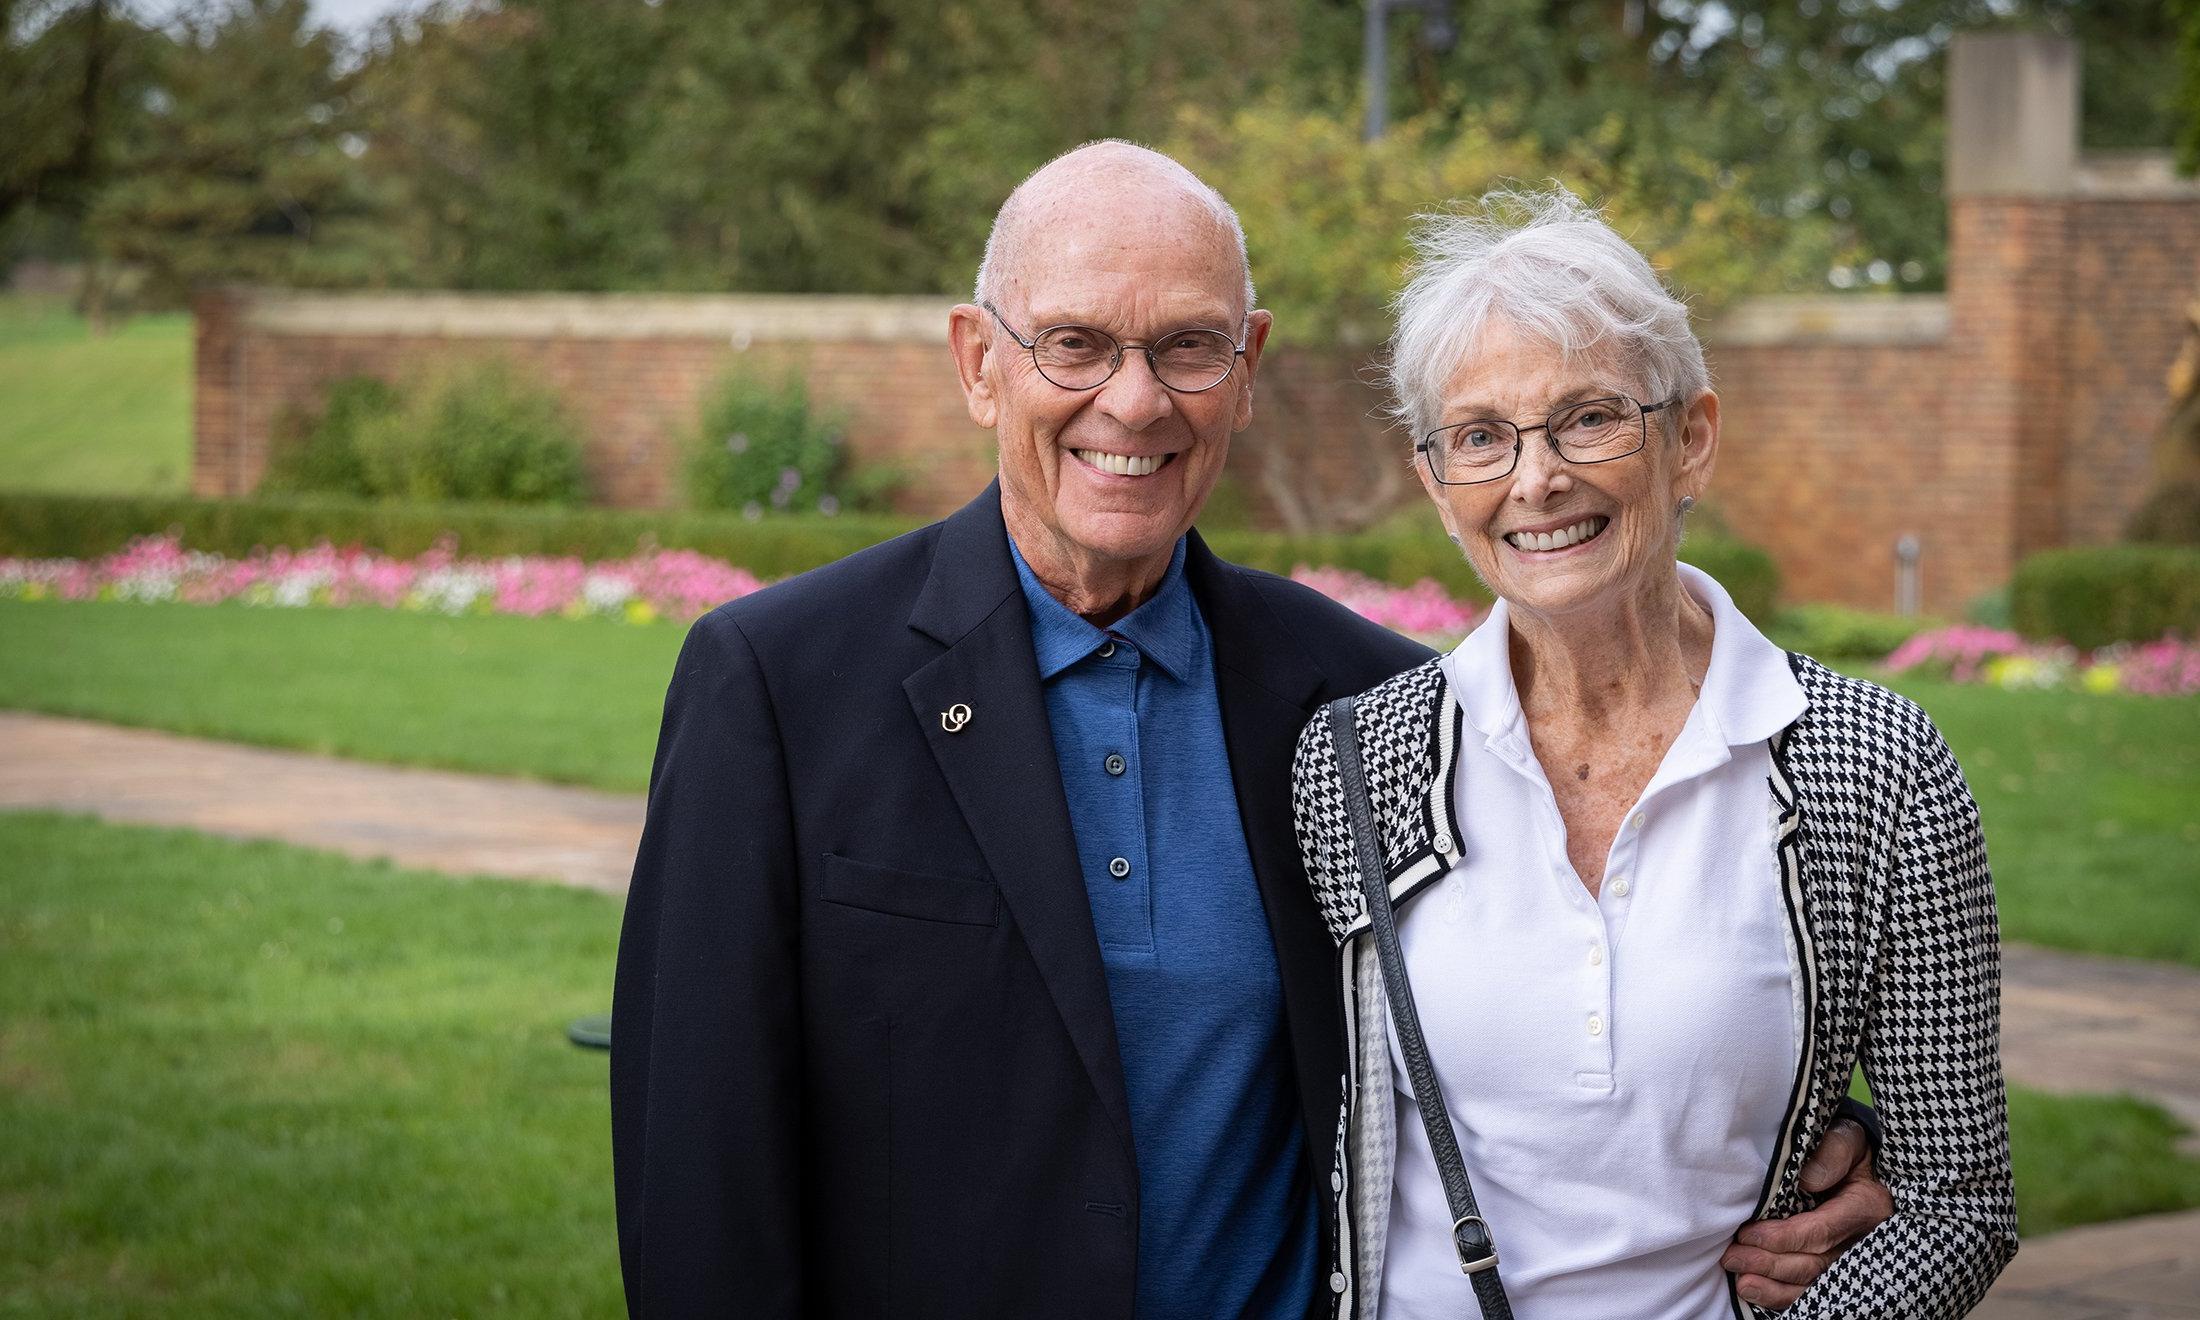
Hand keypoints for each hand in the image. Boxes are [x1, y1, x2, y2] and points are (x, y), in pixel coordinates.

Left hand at [1720, 1118, 1894, 1310]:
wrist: (1862, 1166)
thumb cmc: (1847, 1151)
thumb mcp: (1845, 1139)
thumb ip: (1831, 1154)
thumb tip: (1806, 1180)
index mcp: (1866, 1207)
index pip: (1821, 1231)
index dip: (1783, 1238)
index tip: (1748, 1235)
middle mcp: (1863, 1240)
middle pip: (1814, 1263)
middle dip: (1770, 1264)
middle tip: (1732, 1258)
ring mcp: (1853, 1260)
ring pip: (1813, 1284)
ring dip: (1774, 1286)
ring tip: (1740, 1281)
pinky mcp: (1840, 1269)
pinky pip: (1814, 1292)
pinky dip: (1784, 1296)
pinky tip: (1755, 1292)